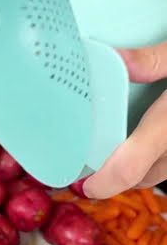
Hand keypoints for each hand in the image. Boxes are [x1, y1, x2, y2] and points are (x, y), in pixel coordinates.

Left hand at [82, 42, 166, 198]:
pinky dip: (158, 160)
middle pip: (141, 177)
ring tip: (122, 147)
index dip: (103, 184)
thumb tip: (116, 59)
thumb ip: (154, 60)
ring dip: (139, 168)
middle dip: (116, 174)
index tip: (86, 185)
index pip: (129, 168)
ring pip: (159, 174)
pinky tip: (153, 140)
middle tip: (95, 158)